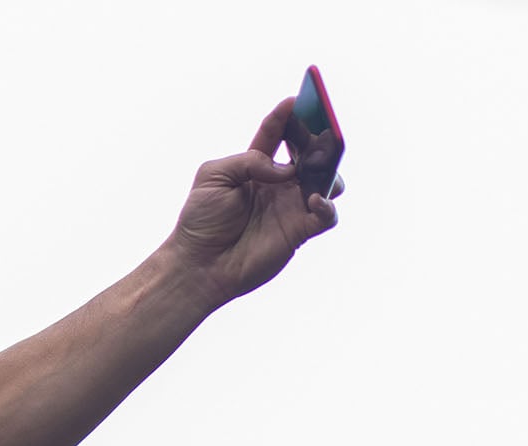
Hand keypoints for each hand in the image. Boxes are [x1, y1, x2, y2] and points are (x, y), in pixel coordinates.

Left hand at [166, 97, 340, 304]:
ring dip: (329, 168)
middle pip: (310, 152)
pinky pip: (327, 214)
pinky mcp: (299, 231)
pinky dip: (327, 204)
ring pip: (328, 179)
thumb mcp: (213, 176)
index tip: (296, 99)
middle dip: (319, 135)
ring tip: (316, 164)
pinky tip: (313, 199)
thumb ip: (248, 161)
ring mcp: (291, 206)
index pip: (277, 134)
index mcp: (255, 166)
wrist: (199, 263)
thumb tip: (282, 169)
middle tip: (322, 125)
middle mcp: (278, 183)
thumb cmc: (201, 220)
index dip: (288, 115)